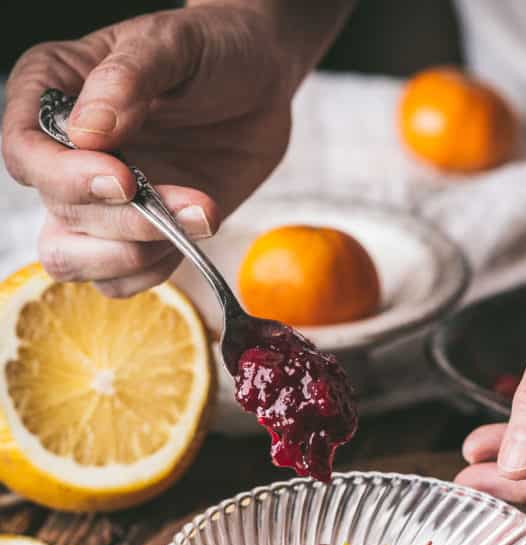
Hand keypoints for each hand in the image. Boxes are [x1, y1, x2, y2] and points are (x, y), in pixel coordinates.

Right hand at [2, 5, 294, 295]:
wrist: (261, 87)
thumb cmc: (212, 51)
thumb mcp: (173, 44)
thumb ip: (127, 80)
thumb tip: (86, 133)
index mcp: (51, 93)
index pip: (23, 151)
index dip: (66, 178)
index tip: (124, 181)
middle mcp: (63, 154)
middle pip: (58, 213)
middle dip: (122, 222)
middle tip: (184, 203)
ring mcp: (97, 201)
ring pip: (74, 260)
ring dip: (138, 254)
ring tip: (198, 217)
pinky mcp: (135, 234)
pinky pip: (119, 280)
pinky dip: (157, 271)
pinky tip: (194, 231)